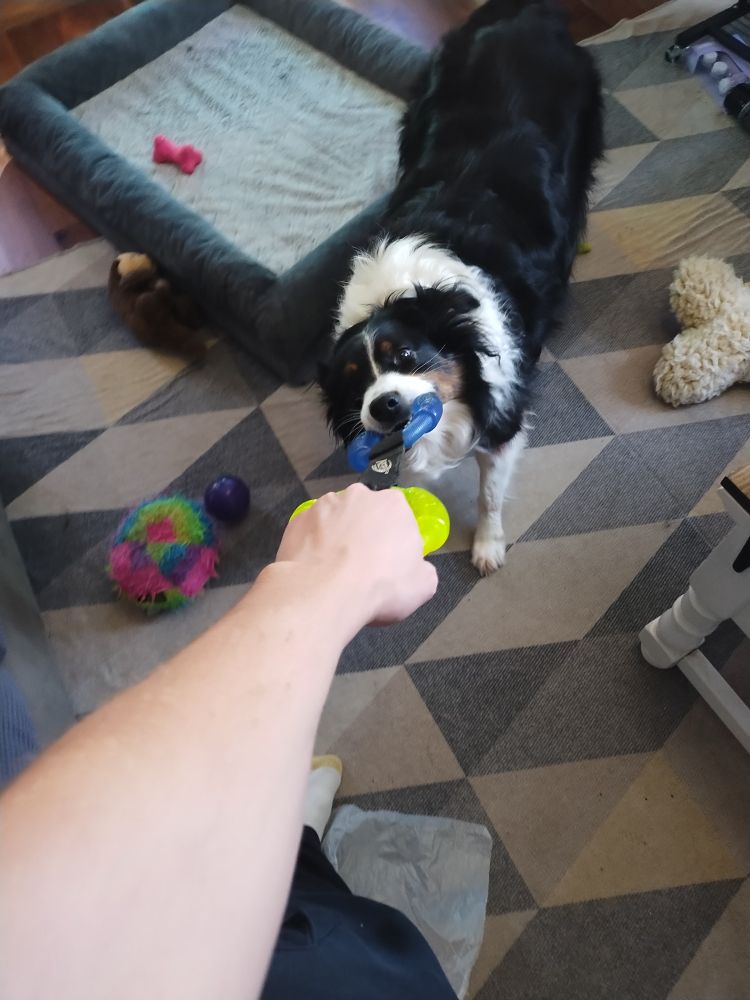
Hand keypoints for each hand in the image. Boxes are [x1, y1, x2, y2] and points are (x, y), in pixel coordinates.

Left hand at [276, 484, 437, 626]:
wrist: (325, 593)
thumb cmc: (382, 586)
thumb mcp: (423, 586)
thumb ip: (422, 570)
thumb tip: (416, 570)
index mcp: (393, 504)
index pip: (398, 517)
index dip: (394, 541)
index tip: (389, 563)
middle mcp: (358, 495)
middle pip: (364, 514)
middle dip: (363, 534)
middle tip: (361, 566)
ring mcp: (323, 504)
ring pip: (335, 520)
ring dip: (336, 537)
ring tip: (333, 570)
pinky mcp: (297, 519)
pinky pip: (309, 531)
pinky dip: (312, 545)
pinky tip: (314, 568)